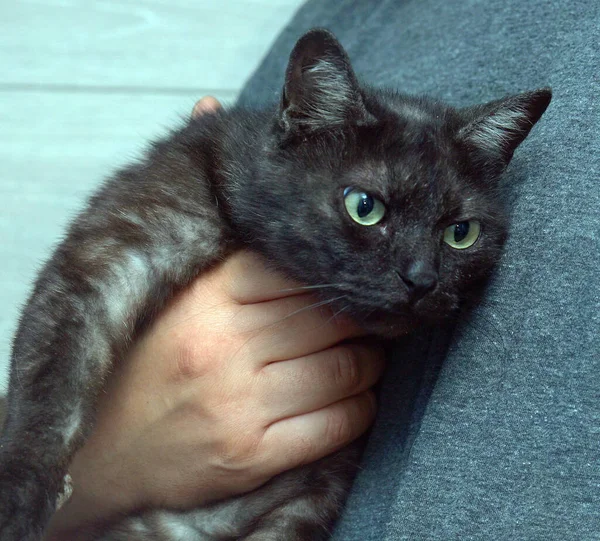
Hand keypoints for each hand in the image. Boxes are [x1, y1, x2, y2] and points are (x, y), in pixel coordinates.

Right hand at [46, 97, 384, 538]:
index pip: (305, 267)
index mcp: (208, 293)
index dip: (344, 271)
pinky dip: (361, 408)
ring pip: (349, 370)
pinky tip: (352, 396)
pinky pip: (340, 424)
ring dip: (371, 362)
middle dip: (369, 315)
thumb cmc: (146, 354)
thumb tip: (209, 102)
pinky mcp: (252, 454)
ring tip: (365, 353)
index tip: (359, 274)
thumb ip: (206, 202)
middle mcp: (225, 344)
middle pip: (337, 315)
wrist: (102, 449)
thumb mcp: (167, 274)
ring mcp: (240, 402)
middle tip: (377, 312)